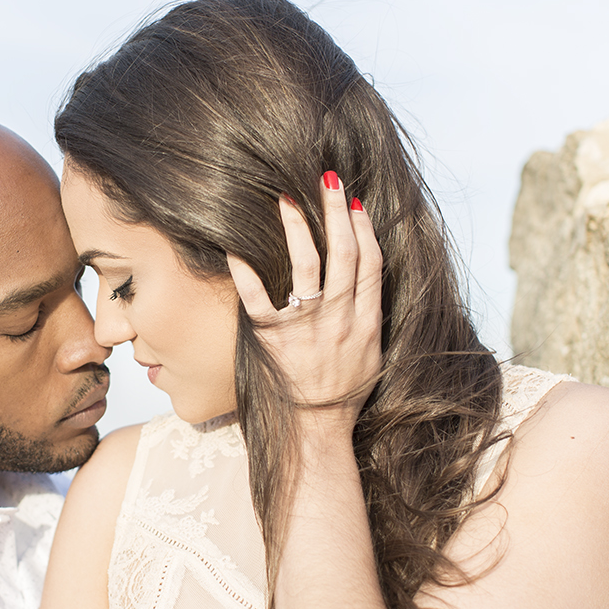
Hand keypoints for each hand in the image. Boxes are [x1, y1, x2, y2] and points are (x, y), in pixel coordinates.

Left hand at [227, 171, 382, 423]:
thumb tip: (368, 275)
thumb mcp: (373, 353)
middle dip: (336, 212)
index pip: (371, 264)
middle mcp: (340, 319)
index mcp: (366, 322)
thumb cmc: (344, 391)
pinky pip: (258, 298)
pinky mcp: (273, 338)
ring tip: (286, 196)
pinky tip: (235, 245)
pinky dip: (246, 271)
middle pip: (343, 254)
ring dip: (297, 227)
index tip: (355, 202)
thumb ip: (371, 314)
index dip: (364, 229)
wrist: (315, 430)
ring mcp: (307, 328)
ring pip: (307, 266)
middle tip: (327, 178)